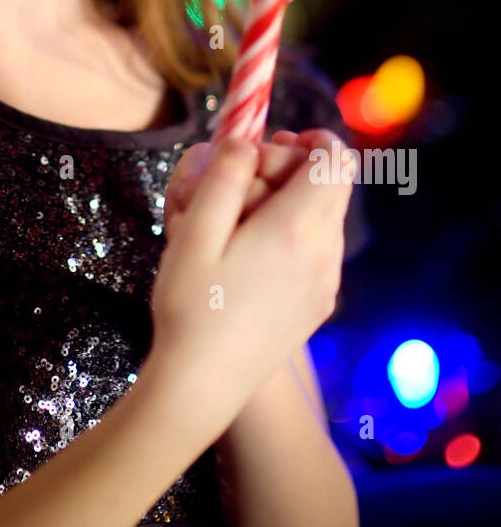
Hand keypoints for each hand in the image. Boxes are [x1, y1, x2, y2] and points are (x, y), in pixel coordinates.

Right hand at [147, 131, 355, 442]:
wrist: (203, 388)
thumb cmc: (190, 308)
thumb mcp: (194, 233)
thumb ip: (223, 177)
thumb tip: (245, 138)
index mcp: (296, 230)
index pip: (335, 160)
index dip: (310, 139)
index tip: (270, 140)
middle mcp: (324, 255)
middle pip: (335, 184)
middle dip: (295, 166)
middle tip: (244, 173)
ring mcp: (326, 283)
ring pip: (327, 215)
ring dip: (292, 199)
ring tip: (239, 214)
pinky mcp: (319, 304)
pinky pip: (320, 247)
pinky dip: (295, 231)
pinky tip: (251, 250)